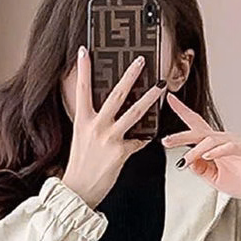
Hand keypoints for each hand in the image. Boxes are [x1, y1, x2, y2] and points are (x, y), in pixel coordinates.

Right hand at [61, 46, 167, 209]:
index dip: (83, 69)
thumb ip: (93, 122)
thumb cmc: (81, 165)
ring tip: (161, 86)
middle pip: (116, 94)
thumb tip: (107, 111)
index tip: (84, 50)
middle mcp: (96, 126)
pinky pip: (138, 140)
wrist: (79, 190)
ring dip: (150, 97)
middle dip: (130, 75)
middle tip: (140, 60)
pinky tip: (150, 135)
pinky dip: (144, 138)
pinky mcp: (121, 152)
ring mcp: (109, 139)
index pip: (82, 89)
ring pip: (135, 112)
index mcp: (83, 121)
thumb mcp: (81, 138)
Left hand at [161, 92, 240, 199]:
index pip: (196, 125)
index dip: (183, 111)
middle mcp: (223, 140)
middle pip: (199, 132)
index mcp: (214, 145)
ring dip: (195, 151)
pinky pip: (229, 147)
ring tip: (185, 161)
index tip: (169, 100)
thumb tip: (187, 161)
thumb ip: (201, 169)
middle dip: (181, 136)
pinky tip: (208, 155)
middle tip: (166, 141)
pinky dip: (217, 151)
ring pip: (211, 141)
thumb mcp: (213, 177)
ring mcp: (235, 143)